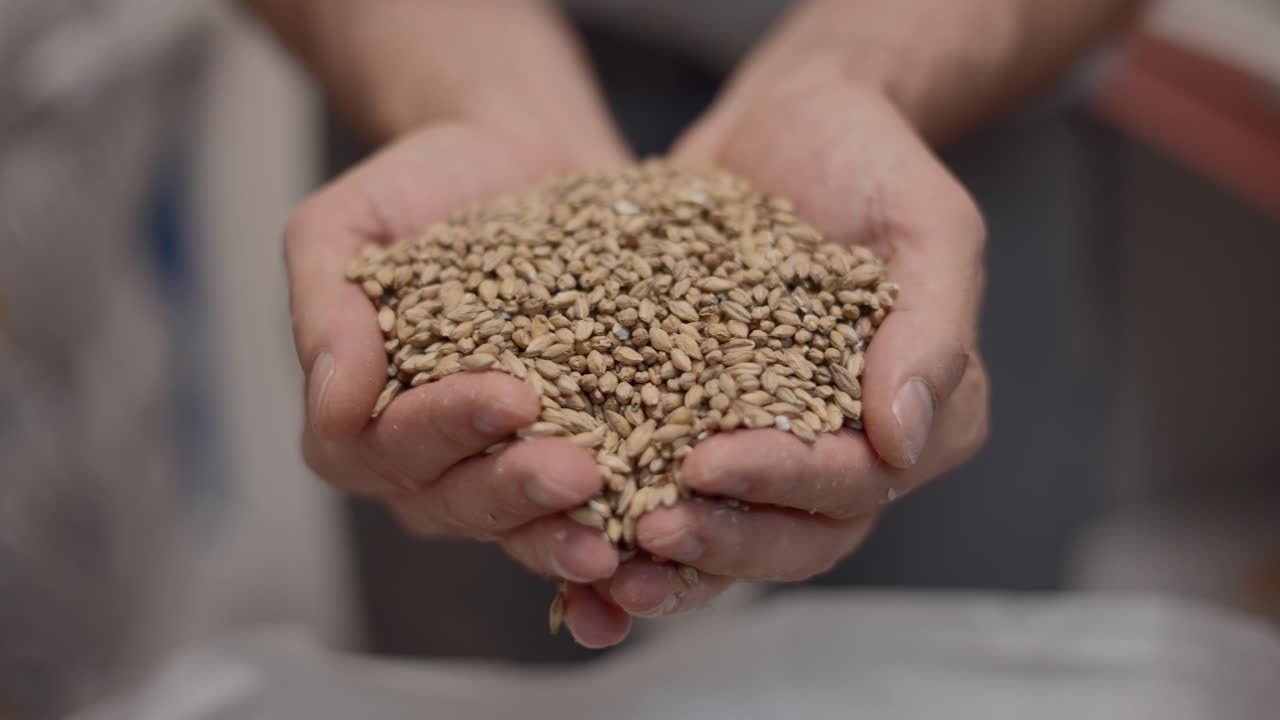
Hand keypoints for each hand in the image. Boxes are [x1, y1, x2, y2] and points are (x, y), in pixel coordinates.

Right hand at [285, 124, 634, 643]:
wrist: (518, 160)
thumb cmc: (420, 188)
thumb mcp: (345, 225)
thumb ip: (325, 308)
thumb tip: (330, 402)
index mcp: (358, 418)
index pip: (384, 447)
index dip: (446, 428)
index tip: (512, 395)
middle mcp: (426, 463)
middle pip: (458, 501)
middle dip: (517, 491)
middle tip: (578, 472)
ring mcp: (500, 469)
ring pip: (521, 528)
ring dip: (564, 535)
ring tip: (614, 539)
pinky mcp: (574, 460)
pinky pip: (589, 520)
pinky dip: (617, 545)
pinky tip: (652, 558)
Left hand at [600, 80, 990, 619]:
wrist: (787, 123)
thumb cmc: (869, 160)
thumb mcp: (927, 222)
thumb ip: (931, 329)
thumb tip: (903, 444)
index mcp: (928, 417)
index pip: (859, 481)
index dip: (785, 482)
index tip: (710, 463)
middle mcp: (856, 450)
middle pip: (797, 535)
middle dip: (722, 538)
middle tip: (646, 526)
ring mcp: (778, 444)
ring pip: (735, 535)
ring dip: (673, 562)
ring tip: (601, 567)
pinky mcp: (707, 426)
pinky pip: (675, 491)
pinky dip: (629, 523)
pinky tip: (573, 538)